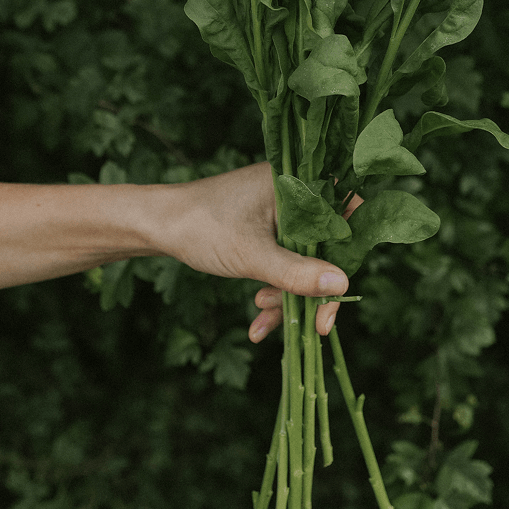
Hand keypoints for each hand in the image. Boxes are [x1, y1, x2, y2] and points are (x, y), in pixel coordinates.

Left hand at [153, 162, 348, 336]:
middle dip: (315, 287)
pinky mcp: (266, 230)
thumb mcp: (253, 256)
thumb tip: (343, 284)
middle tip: (313, 324)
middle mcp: (294, 194)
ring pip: (305, 260)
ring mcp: (280, 213)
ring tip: (262, 312)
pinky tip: (258, 319)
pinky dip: (276, 290)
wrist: (157, 225)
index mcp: (297, 184)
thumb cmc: (203, 228)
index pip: (347, 215)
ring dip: (290, 293)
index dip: (350, 255)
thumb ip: (298, 273)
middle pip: (327, 246)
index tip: (339, 292)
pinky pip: (284, 262)